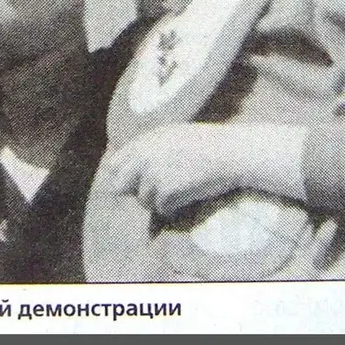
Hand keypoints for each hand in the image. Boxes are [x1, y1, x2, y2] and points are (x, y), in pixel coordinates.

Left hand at [105, 123, 246, 218]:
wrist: (230, 153)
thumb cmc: (207, 143)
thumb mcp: (173, 135)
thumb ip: (151, 148)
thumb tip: (134, 167)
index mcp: (144, 141)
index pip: (114, 164)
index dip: (121, 176)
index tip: (132, 184)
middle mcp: (143, 157)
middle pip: (120, 186)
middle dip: (133, 192)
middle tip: (150, 195)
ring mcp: (154, 174)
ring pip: (143, 200)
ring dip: (157, 202)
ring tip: (175, 195)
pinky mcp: (166, 191)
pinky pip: (161, 209)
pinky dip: (171, 209)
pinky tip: (183, 201)